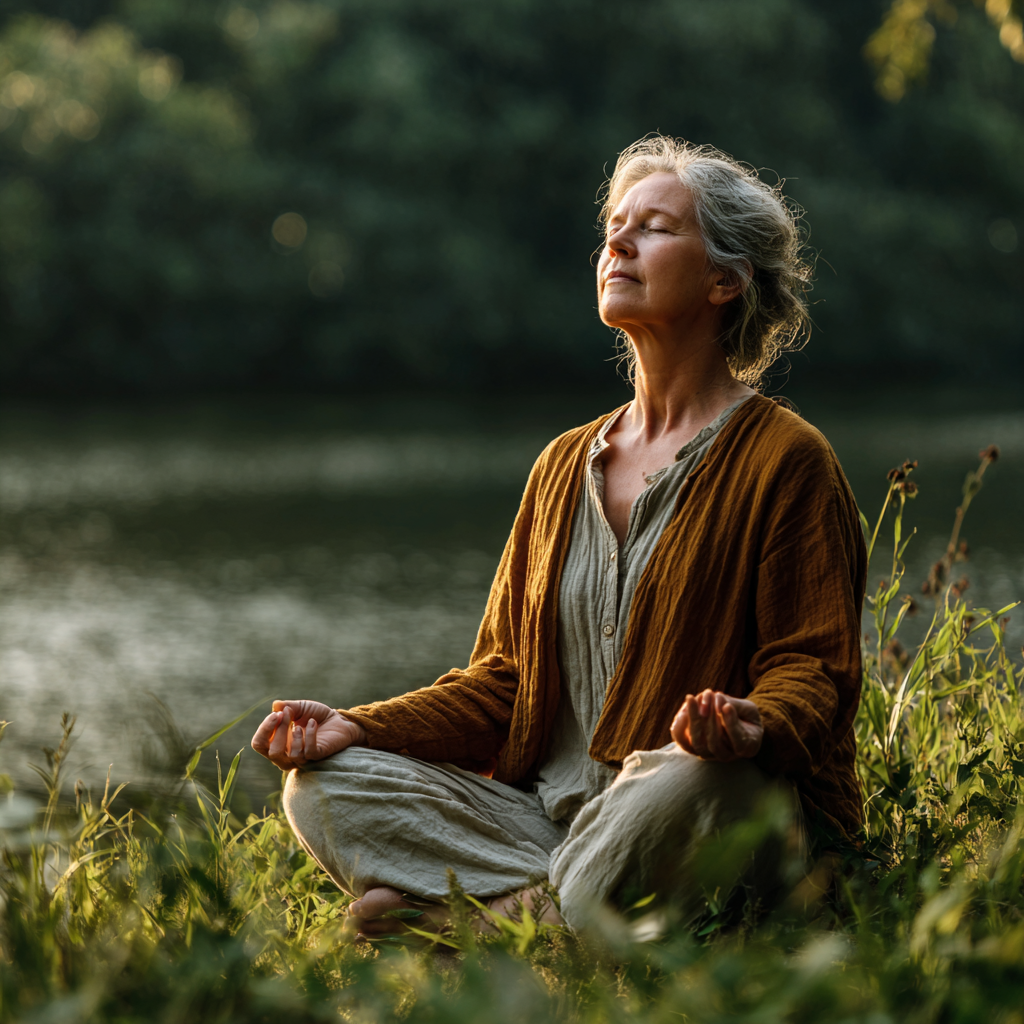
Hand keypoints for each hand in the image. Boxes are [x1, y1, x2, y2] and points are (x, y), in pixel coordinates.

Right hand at [250, 699, 366, 770]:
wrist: (338, 720)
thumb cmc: (315, 715)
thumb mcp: (300, 707)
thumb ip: (287, 706)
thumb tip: (275, 705)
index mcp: (276, 742)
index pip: (259, 743)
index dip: (264, 729)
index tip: (277, 713)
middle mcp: (286, 754)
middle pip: (272, 752)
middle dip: (279, 731)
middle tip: (288, 714)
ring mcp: (302, 757)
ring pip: (290, 756)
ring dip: (295, 736)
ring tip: (301, 724)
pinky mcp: (317, 756)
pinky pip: (309, 752)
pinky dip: (310, 736)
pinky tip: (314, 723)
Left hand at [670, 689, 762, 760]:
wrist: (736, 727)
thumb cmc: (746, 717)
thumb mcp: (748, 709)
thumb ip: (736, 705)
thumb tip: (717, 697)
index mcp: (748, 747)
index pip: (738, 740)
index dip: (731, 723)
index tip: (727, 706)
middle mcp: (727, 755)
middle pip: (715, 743)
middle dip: (710, 718)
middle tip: (709, 694)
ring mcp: (709, 755)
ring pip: (698, 742)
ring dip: (694, 718)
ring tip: (692, 698)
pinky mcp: (693, 748)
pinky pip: (682, 741)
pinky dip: (681, 725)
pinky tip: (684, 709)